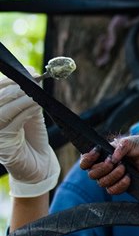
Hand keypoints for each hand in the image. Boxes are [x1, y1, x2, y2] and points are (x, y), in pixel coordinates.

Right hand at [0, 74, 59, 196]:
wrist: (37, 164)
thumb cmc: (32, 136)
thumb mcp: (28, 112)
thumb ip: (26, 96)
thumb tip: (31, 74)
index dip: (8, 79)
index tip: (29, 71)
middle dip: (15, 87)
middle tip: (33, 81)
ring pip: (3, 110)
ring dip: (21, 99)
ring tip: (36, 94)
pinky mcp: (3, 145)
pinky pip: (13, 124)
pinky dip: (26, 112)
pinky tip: (36, 105)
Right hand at [80, 135, 138, 194]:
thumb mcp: (130, 141)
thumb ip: (120, 147)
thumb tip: (112, 158)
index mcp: (102, 154)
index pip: (85, 161)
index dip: (87, 159)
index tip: (98, 153)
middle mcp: (104, 166)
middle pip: (92, 174)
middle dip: (104, 169)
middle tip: (118, 162)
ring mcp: (111, 176)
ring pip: (102, 183)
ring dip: (114, 176)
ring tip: (125, 168)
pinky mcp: (120, 184)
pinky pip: (113, 190)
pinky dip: (120, 185)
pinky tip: (128, 178)